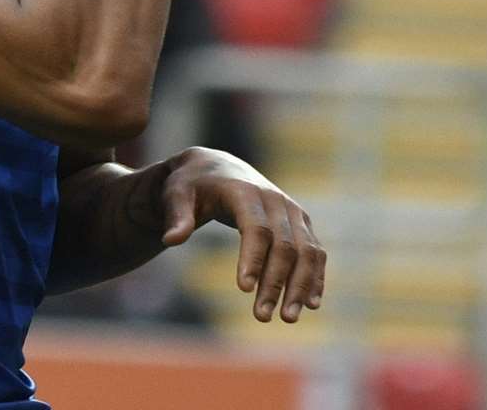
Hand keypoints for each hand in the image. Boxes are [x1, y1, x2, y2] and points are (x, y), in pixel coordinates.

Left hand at [158, 147, 325, 322]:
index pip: (256, 228)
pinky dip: (315, 276)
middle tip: (261, 316)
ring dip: (301, 285)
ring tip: (288, 318)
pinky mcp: (301, 223)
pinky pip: (314, 251)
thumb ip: (176, 216)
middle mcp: (275, 200)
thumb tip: (171, 240)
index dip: (253, 258)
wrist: (217, 168)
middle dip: (275, 282)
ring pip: (306, 251)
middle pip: (284, 245)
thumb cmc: (192, 184)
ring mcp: (292, 212)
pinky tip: (312, 304)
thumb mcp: (176, 194)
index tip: (244, 290)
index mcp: (245, 191)